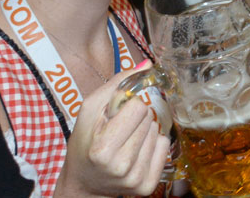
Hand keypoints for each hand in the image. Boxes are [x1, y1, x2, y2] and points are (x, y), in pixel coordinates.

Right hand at [53, 72, 170, 197]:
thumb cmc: (85, 143)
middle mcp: (121, 166)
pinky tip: (137, 150)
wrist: (84, 183)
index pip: (139, 107)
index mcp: (103, 149)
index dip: (129, 106)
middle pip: (150, 119)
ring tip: (127, 140)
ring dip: (146, 130)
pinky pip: (165, 147)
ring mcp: (135, 179)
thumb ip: (117, 85)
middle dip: (138, 118)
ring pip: (158, 132)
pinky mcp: (147, 186)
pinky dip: (154, 144)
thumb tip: (147, 65)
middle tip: (121, 129)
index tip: (117, 114)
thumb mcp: (89, 111)